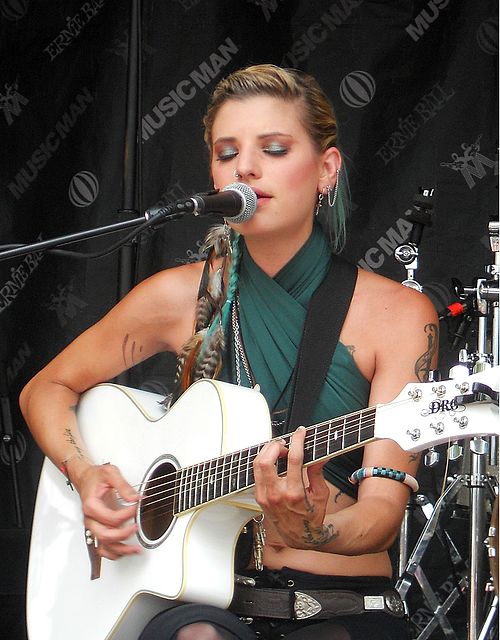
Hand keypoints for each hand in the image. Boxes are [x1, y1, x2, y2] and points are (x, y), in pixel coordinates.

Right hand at [78, 463, 141, 559]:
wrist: (86, 479)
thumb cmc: (96, 477)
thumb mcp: (110, 473)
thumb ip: (123, 486)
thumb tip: (135, 497)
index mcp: (91, 506)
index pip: (110, 518)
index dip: (126, 515)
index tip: (136, 506)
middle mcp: (91, 519)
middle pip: (105, 535)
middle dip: (123, 534)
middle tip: (136, 527)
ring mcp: (93, 526)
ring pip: (104, 546)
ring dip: (120, 550)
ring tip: (136, 549)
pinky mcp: (98, 530)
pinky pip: (103, 548)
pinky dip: (115, 552)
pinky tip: (126, 551)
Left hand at [253, 426, 333, 549]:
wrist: (299, 536)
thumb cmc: (312, 516)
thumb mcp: (321, 494)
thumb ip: (317, 472)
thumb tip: (321, 454)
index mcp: (294, 493)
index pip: (293, 459)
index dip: (297, 441)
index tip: (301, 432)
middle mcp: (276, 495)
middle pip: (266, 460)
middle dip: (275, 445)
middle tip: (286, 443)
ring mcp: (265, 496)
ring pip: (257, 465)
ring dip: (267, 452)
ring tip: (279, 450)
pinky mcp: (259, 497)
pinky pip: (256, 473)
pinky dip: (263, 462)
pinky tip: (273, 460)